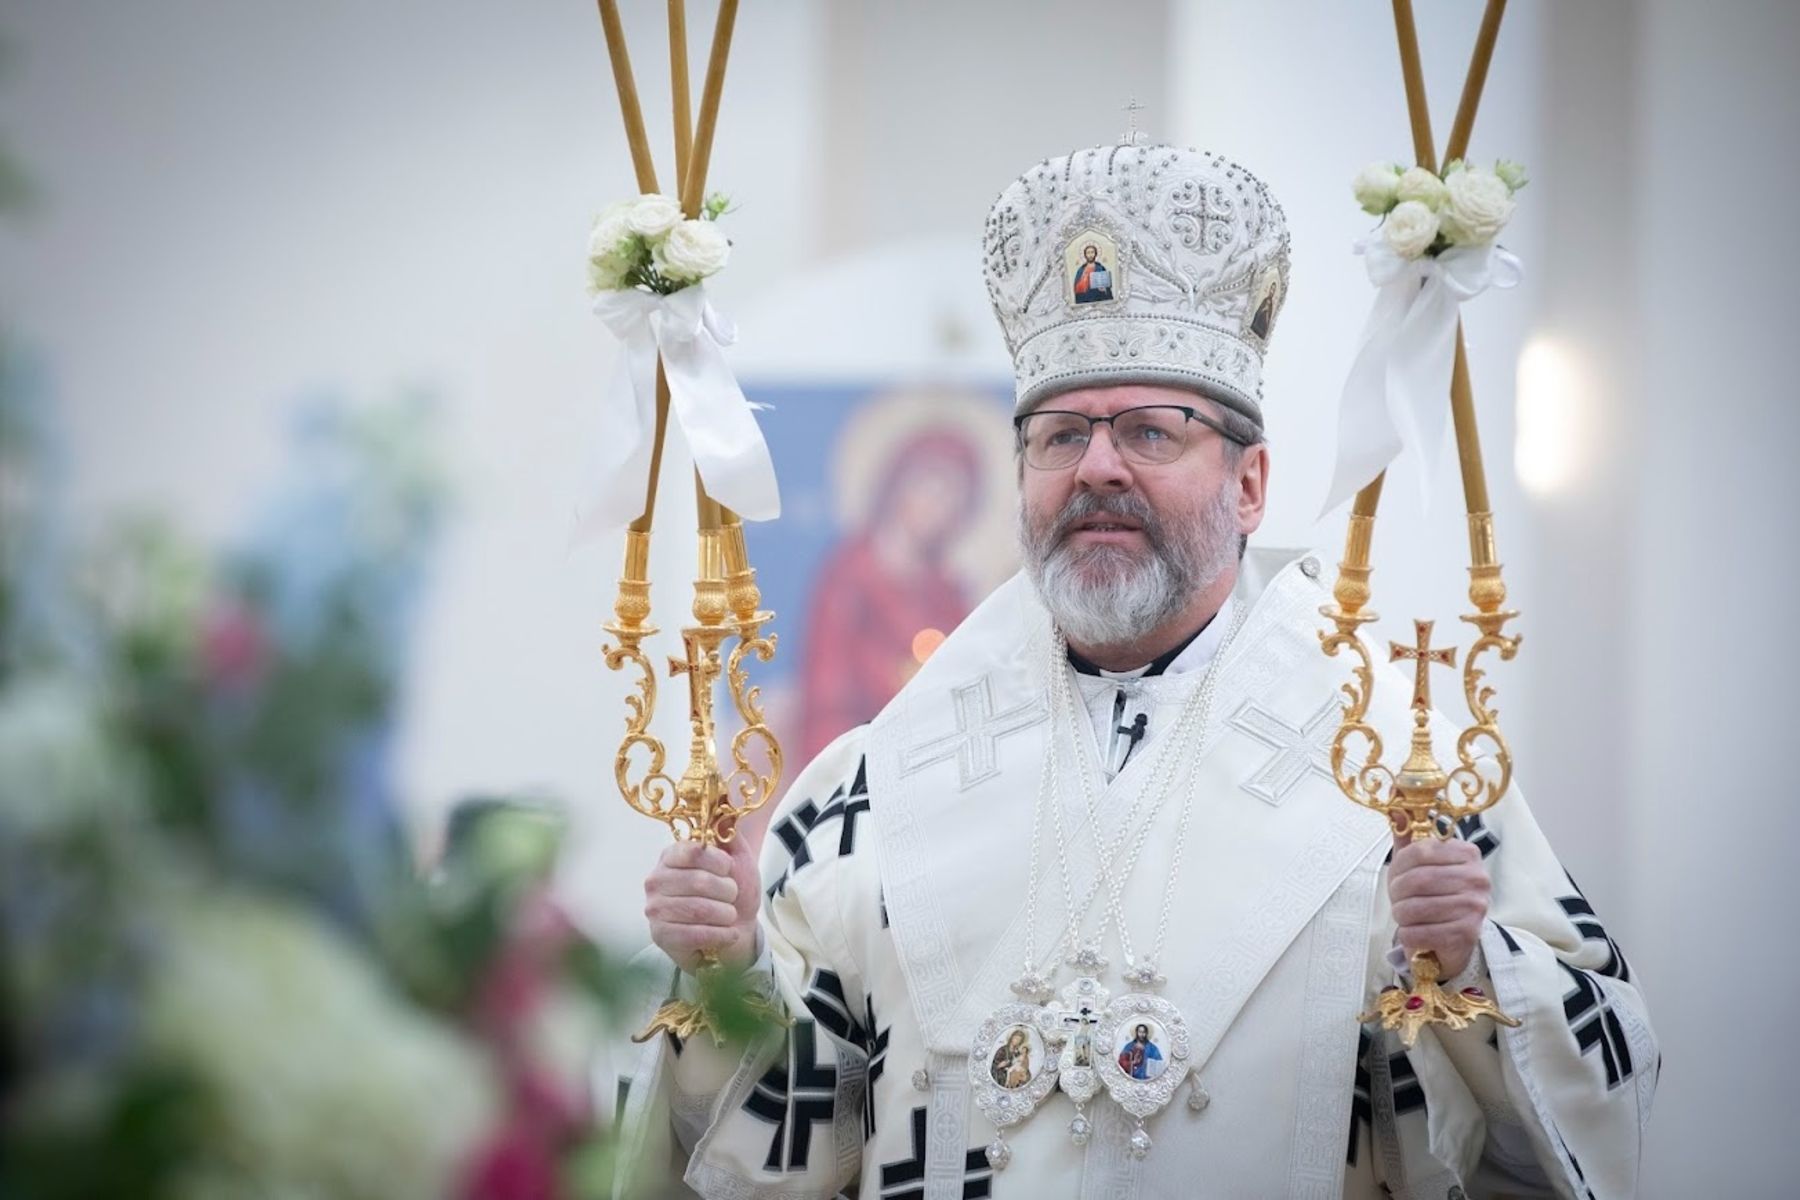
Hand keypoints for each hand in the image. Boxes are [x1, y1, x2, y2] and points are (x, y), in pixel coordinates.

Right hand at [644, 834, 760, 972]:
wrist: (735, 932)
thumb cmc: (733, 894)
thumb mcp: (737, 859)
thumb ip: (728, 832)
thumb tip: (724, 796)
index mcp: (671, 856)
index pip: (692, 851)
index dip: (717, 861)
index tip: (730, 869)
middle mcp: (656, 880)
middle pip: (698, 881)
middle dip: (727, 891)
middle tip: (733, 896)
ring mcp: (655, 909)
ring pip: (699, 910)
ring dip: (726, 915)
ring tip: (730, 915)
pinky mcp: (660, 936)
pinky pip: (696, 934)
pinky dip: (721, 935)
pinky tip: (728, 933)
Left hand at [1387, 834, 1489, 978]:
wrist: (1452, 937)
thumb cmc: (1433, 895)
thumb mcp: (1420, 864)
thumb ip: (1409, 837)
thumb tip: (1396, 809)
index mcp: (1467, 853)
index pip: (1419, 852)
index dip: (1398, 866)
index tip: (1396, 876)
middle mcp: (1477, 878)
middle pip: (1417, 880)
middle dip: (1397, 893)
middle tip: (1397, 899)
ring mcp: (1476, 906)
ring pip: (1416, 907)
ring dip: (1401, 914)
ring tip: (1406, 915)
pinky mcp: (1468, 934)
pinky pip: (1420, 932)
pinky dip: (1408, 934)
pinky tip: (1414, 932)